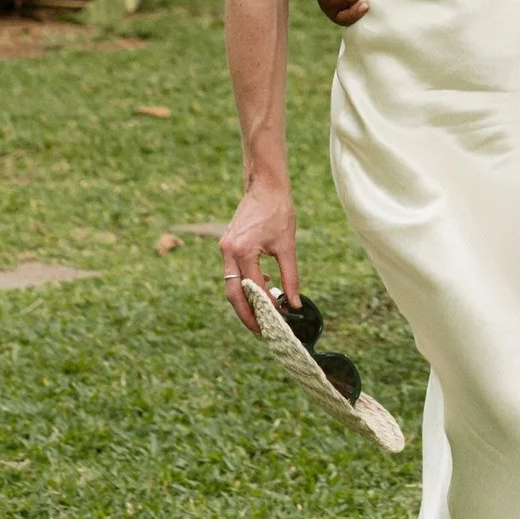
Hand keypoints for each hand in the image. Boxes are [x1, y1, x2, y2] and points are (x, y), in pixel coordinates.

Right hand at [221, 178, 298, 329]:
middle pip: (233, 294)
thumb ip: (290, 277)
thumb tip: (294, 303)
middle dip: (246, 315)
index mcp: (243, 251)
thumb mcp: (287, 246)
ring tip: (262, 317)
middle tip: (261, 332)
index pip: (253, 289)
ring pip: (230, 285)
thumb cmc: (278, 211)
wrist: (265, 186)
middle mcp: (228, 252)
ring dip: (244, 302)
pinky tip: (263, 289)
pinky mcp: (227, 244)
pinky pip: (232, 272)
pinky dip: (244, 285)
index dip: (264, 309)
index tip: (276, 324)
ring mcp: (225, 248)